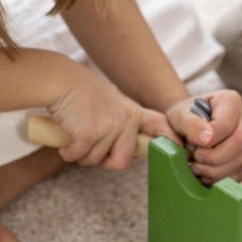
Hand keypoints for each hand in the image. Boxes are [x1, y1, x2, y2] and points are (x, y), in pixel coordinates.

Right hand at [46, 60, 179, 170]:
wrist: (60, 79)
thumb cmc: (79, 91)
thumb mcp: (110, 104)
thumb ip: (120, 123)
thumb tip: (122, 154)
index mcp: (132, 112)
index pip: (160, 127)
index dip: (171, 142)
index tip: (181, 153)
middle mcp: (126, 120)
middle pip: (122, 162)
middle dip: (103, 160)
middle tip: (89, 145)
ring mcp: (110, 127)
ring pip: (95, 161)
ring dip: (81, 153)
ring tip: (75, 131)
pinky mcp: (90, 134)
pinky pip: (78, 157)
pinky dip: (67, 151)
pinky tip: (65, 136)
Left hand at [165, 89, 241, 183]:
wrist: (185, 125)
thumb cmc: (184, 116)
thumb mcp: (181, 116)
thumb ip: (192, 124)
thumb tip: (207, 138)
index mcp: (231, 101)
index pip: (227, 124)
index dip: (211, 139)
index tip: (194, 146)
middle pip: (238, 143)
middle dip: (214, 157)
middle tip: (195, 158)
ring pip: (238, 161)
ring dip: (214, 170)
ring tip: (195, 167)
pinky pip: (237, 174)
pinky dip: (218, 179)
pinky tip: (204, 173)